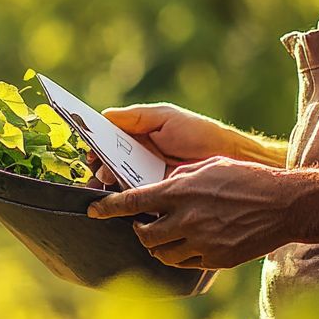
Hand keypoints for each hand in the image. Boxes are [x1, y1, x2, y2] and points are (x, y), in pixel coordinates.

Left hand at [86, 157, 295, 269]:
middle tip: (143, 223)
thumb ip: (179, 177)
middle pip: (144, 235)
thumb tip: (160, 188)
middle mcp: (187, 219)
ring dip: (157, 246)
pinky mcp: (216, 260)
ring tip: (166, 235)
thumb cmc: (247, 179)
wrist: (284, 205)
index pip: (132, 202)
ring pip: (162, 254)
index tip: (92, 210)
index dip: (107, 208)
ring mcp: (202, 243)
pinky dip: (181, 255)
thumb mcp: (208, 166)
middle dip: (138, 230)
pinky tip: (190, 244)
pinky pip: (186, 263)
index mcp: (180, 192)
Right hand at [87, 103, 248, 185]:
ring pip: (115, 183)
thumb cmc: (198, 134)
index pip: (107, 140)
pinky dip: (123, 201)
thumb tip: (102, 117)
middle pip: (106, 163)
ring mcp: (144, 178)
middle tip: (101, 170)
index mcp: (137, 136)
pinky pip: (133, 200)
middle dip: (98, 168)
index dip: (94, 145)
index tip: (90, 151)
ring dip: (106, 185)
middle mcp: (137, 158)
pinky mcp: (155, 197)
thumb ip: (135, 116)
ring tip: (107, 186)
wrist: (228, 160)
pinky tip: (119, 201)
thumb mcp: (165, 117)